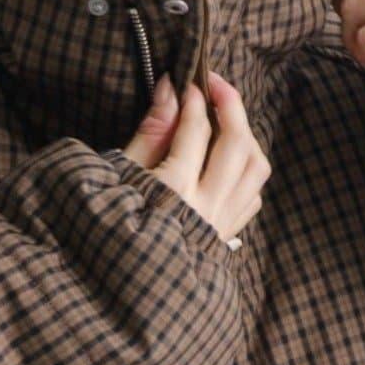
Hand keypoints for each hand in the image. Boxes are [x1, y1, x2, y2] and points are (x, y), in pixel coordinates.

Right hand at [122, 70, 269, 246]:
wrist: (119, 283)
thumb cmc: (109, 226)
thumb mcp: (122, 176)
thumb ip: (152, 133)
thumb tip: (171, 90)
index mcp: (175, 191)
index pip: (197, 130)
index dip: (195, 99)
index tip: (189, 81)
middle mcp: (207, 207)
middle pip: (238, 144)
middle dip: (231, 105)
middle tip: (216, 84)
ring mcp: (221, 223)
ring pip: (255, 168)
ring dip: (246, 136)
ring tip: (226, 121)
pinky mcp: (225, 235)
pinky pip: (252, 194)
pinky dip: (247, 169)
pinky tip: (228, 161)